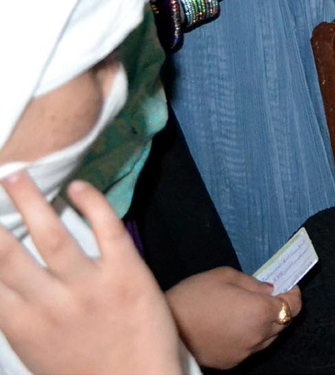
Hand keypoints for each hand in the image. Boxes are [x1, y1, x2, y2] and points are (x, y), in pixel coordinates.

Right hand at [0, 174, 180, 374]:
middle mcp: (50, 302)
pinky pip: (107, 229)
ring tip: (17, 175)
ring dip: (31, 201)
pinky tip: (79, 188)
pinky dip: (92, 204)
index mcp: (22, 325)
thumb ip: (18, 319)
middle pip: (9, 253)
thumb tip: (3, 292)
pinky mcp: (127, 273)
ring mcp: (89, 286)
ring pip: (52, 234)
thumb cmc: (86, 374)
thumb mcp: (37, 353)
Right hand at [165, 267, 302, 369]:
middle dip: (281, 308)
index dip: (294, 294)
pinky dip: (251, 336)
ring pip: (268, 338)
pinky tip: (236, 325)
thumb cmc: (193, 296)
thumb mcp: (224, 276)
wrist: (162, 328)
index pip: (293, 307)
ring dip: (268, 324)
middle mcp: (258, 336)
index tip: (289, 286)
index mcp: (260, 312)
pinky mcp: (232, 363)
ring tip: (251, 310)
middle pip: (283, 323)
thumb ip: (252, 283)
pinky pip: (251, 348)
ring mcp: (245, 352)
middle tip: (270, 295)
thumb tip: (269, 289)